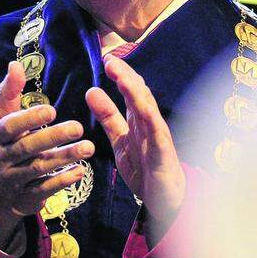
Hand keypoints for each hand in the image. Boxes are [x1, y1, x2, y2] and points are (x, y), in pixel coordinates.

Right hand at [0, 60, 93, 217]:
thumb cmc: (6, 146)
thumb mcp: (3, 120)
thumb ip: (10, 93)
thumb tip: (15, 64)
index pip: (11, 125)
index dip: (30, 118)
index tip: (52, 110)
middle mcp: (4, 157)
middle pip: (28, 147)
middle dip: (53, 137)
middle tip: (79, 127)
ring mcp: (14, 179)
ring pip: (39, 168)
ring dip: (64, 157)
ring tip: (89, 148)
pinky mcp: (27, 197)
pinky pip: (45, 189)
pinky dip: (62, 181)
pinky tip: (81, 172)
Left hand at [86, 57, 184, 222]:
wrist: (165, 198)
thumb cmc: (146, 167)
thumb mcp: (120, 139)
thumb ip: (108, 116)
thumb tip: (91, 90)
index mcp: (138, 119)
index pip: (131, 91)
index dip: (121, 74)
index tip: (107, 59)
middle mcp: (149, 123)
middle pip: (139, 94)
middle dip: (126, 76)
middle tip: (111, 60)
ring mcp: (157, 135)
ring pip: (148, 108)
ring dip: (136, 91)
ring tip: (122, 77)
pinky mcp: (163, 151)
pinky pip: (157, 132)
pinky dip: (150, 118)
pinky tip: (142, 107)